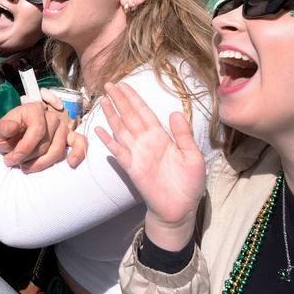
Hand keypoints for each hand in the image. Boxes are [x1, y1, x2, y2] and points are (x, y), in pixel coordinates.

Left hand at [0, 102, 86, 170]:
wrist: (13, 136)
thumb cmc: (7, 133)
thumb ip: (2, 128)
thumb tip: (13, 126)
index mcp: (34, 110)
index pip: (37, 130)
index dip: (26, 147)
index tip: (13, 159)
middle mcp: (51, 116)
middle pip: (45, 143)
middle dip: (28, 158)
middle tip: (13, 163)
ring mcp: (61, 126)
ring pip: (57, 150)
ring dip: (42, 163)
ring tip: (26, 168)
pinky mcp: (68, 136)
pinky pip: (79, 143)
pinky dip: (78, 153)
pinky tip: (71, 163)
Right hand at [94, 81, 204, 250]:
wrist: (181, 209)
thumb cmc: (189, 184)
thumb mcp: (193, 156)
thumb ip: (183, 135)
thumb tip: (174, 112)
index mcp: (161, 137)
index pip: (144, 113)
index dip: (134, 98)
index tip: (124, 84)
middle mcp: (146, 142)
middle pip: (129, 116)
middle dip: (119, 100)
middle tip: (108, 84)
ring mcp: (137, 154)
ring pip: (121, 130)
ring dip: (111, 115)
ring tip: (102, 100)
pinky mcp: (132, 168)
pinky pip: (118, 152)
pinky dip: (108, 141)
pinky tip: (99, 130)